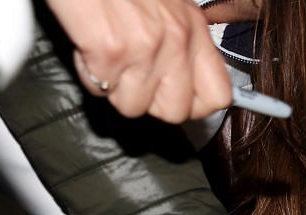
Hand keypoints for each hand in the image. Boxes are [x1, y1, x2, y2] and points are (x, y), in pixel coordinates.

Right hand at [46, 0, 233, 123]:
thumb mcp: (163, 4)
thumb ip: (179, 42)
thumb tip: (184, 86)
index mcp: (192, 26)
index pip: (218, 95)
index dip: (193, 105)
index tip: (173, 95)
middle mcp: (176, 37)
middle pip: (175, 111)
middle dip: (148, 100)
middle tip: (131, 72)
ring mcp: (145, 45)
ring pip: (134, 106)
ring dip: (113, 85)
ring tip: (107, 51)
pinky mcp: (111, 50)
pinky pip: (99, 89)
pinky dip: (87, 72)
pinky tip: (88, 43)